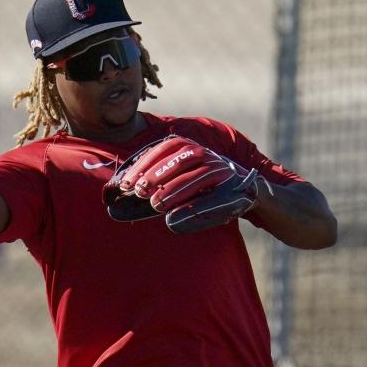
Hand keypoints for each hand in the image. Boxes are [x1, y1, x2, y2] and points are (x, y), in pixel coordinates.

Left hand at [115, 136, 238, 212]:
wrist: (244, 190)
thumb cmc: (201, 186)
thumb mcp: (178, 180)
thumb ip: (155, 185)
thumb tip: (123, 196)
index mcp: (189, 147)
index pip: (164, 148)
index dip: (144, 164)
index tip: (126, 182)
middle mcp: (205, 154)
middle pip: (180, 158)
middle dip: (157, 174)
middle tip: (138, 191)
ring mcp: (220, 169)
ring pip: (197, 176)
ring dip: (174, 190)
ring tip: (155, 205)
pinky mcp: (233, 189)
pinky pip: (213, 198)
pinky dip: (193, 208)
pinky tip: (174, 218)